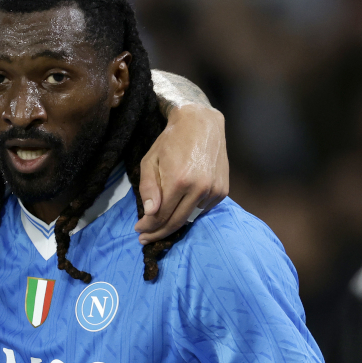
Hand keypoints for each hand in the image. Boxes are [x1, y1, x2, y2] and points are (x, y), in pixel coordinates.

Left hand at [135, 105, 227, 243]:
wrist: (202, 124)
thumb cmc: (171, 141)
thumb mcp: (150, 161)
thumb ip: (148, 188)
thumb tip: (150, 214)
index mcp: (179, 181)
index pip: (161, 215)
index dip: (148, 226)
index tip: (138, 230)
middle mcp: (199, 188)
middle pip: (176, 222)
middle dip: (158, 232)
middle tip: (146, 238)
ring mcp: (214, 190)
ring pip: (190, 217)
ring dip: (173, 223)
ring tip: (159, 225)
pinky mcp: (222, 191)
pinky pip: (202, 210)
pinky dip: (189, 212)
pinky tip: (179, 208)